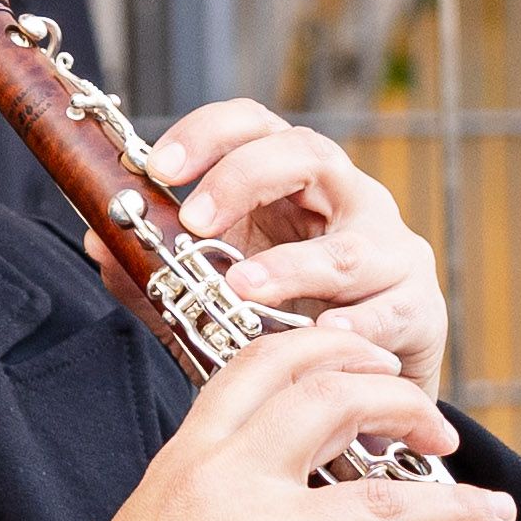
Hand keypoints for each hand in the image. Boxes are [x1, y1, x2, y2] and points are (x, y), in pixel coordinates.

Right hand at [40, 323, 515, 520]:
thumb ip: (214, 499)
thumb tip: (284, 504)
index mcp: (187, 459)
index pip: (263, 364)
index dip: (332, 350)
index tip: (376, 365)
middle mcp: (224, 481)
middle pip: (333, 401)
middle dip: (404, 406)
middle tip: (439, 431)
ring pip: (382, 498)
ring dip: (454, 502)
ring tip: (493, 510)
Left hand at [134, 97, 450, 403]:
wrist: (365, 393)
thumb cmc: (290, 323)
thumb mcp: (214, 295)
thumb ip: (160, 273)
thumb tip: (100, 242)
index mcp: (296, 183)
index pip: (256, 126)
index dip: (209, 133)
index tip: (158, 167)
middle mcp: (350, 202)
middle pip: (309, 154)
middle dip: (247, 178)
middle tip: (196, 220)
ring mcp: (393, 252)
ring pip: (351, 244)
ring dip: (293, 265)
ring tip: (244, 288)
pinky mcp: (421, 309)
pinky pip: (391, 310)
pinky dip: (357, 323)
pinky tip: (322, 332)